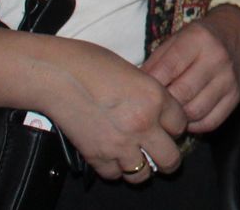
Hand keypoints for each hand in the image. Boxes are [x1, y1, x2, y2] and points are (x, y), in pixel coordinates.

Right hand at [36, 37, 187, 182]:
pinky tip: (114, 156)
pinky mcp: (96, 156)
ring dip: (142, 167)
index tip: (168, 125)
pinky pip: (114, 175)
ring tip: (137, 157)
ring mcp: (119, 144)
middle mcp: (142, 125)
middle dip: (169, 158)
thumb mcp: (136, 73)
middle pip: (170, 159)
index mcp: (156, 99)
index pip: (181, 125)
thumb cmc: (94, 64)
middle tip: (162, 151)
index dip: (175, 126)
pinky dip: (116, 169)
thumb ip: (151, 96)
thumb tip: (158, 111)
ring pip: (143, 175)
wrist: (58, 75)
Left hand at [142, 5, 239, 132]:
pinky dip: (194, 126)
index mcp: (197, 39)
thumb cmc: (195, 41)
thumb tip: (134, 93)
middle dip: (162, 106)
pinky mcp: (235, 96)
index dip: (150, 87)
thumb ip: (154, 64)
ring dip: (177, 119)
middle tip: (152, 110)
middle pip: (182, 93)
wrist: (233, 36)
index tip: (140, 96)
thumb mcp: (173, 41)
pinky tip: (185, 118)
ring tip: (168, 116)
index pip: (168, 69)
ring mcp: (228, 79)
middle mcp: (217, 58)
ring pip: (196, 111)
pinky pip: (211, 121)